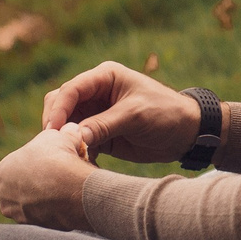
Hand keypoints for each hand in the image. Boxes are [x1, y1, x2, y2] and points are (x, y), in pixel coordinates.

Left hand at [0, 127, 95, 228]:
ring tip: (69, 185)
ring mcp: (19, 216)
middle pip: (24, 185)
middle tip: (60, 171)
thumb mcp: (56, 136)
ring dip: (48, 195)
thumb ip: (57, 135)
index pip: (16, 165)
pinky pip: (48, 214)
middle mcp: (3, 199)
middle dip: (39, 179)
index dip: (36, 159)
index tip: (51, 157)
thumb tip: (70, 130)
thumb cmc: (57, 158)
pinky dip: (58, 207)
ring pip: (35, 202)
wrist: (71, 188)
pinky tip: (71, 197)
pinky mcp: (37, 228)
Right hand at [41, 61, 202, 163]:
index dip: (59, 109)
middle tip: (55, 145)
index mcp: (105, 77)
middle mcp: (96, 93)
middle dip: (56, 123)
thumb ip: (104, 124)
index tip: (53, 131)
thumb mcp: (135, 115)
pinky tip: (80, 163)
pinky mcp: (100, 134)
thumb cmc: (166, 113)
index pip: (72, 89)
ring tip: (67, 156)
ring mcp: (96, 113)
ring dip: (64, 139)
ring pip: (67, 125)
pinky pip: (79, 141)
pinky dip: (76, 151)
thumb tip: (76, 136)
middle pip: (62, 104)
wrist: (187, 134)